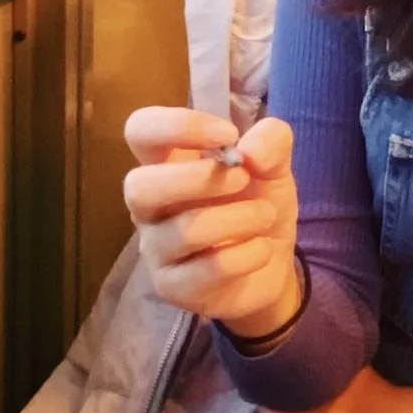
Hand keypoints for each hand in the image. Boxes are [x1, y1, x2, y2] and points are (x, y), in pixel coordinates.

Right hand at [123, 106, 301, 335]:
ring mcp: (156, 249)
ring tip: (265, 216)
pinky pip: (208, 269)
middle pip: (138, 187)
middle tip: (243, 179)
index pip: (140, 131)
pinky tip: (261, 250)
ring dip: (238, 218)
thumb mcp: (274, 166)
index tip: (227, 134)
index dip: (177, 125)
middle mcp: (150, 206)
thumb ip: (272, 142)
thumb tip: (251, 152)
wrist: (273, 267)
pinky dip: (248, 255)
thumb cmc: (256, 206)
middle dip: (197, 179)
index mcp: (165, 164)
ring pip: (183, 231)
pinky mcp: (173, 287)